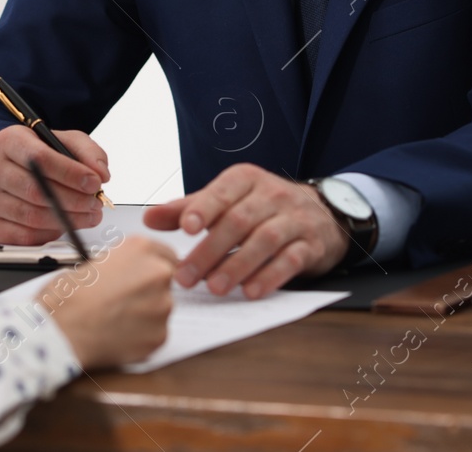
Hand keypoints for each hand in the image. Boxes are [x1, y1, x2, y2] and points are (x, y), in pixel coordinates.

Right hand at [0, 125, 110, 245]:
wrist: (12, 169)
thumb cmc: (40, 156)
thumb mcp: (66, 142)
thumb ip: (88, 153)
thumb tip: (99, 173)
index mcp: (9, 141)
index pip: (39, 158)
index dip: (70, 173)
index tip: (94, 182)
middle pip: (35, 190)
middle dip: (73, 200)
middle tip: (95, 203)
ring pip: (31, 216)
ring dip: (66, 219)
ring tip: (88, 215)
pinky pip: (24, 236)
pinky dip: (50, 234)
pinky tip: (64, 224)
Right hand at [46, 237, 176, 369]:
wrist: (59, 332)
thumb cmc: (66, 298)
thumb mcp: (91, 262)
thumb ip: (119, 264)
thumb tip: (125, 272)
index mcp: (141, 248)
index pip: (166, 254)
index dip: (150, 267)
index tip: (143, 275)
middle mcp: (157, 272)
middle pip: (166, 280)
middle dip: (149, 290)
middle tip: (123, 299)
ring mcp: (162, 306)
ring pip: (161, 308)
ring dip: (146, 313)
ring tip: (115, 319)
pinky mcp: (160, 335)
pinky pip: (156, 333)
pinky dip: (142, 336)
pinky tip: (118, 334)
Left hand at [143, 164, 349, 297]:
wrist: (321, 212)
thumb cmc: (261, 207)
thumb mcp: (227, 200)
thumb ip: (189, 209)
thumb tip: (150, 219)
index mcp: (245, 180)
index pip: (222, 192)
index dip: (204, 208)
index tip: (187, 228)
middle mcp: (272, 195)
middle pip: (239, 221)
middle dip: (210, 250)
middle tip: (186, 277)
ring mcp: (294, 219)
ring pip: (265, 240)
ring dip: (237, 266)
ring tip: (215, 288)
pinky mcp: (311, 244)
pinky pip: (291, 260)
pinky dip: (270, 276)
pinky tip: (251, 291)